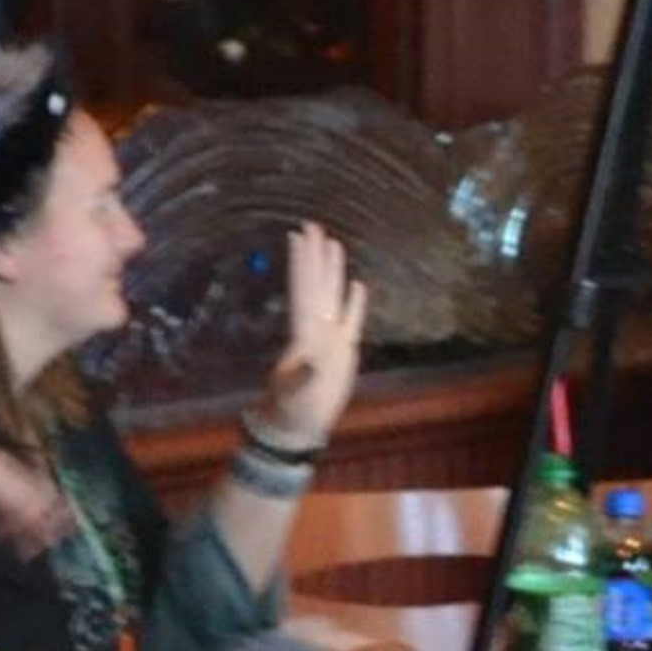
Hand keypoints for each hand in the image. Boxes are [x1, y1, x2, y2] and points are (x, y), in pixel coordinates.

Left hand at [0, 384, 63, 555]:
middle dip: (36, 512)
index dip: (30, 512)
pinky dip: (3, 498)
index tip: (47, 535)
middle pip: (18, 482)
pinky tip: (3, 522)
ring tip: (35, 538)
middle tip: (52, 542)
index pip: (9, 487)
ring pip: (8, 479)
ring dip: (21, 507)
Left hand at [259, 223, 368, 457]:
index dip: (301, 264)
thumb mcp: (295, 395)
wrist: (301, 425)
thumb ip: (303, 379)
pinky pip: (352, 321)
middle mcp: (315, 328)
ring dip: (333, 271)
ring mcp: (330, 338)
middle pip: (316, 284)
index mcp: (303, 333)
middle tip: (313, 225)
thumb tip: (313, 363)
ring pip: (333, 296)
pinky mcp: (344, 351)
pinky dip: (355, 303)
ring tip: (333, 244)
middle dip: (315, 255)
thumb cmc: (293, 410)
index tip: (297, 236)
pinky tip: (358, 285)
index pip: (302, 290)